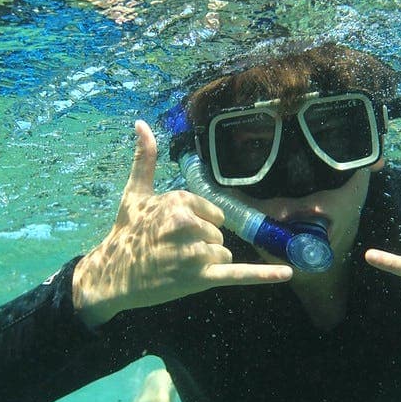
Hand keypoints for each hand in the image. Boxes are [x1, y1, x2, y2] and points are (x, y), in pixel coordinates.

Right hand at [73, 120, 292, 326]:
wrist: (112, 276)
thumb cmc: (126, 232)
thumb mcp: (135, 194)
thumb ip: (145, 159)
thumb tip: (141, 123)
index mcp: (179, 201)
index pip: (215, 214)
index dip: (197, 226)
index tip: (171, 233)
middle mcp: (188, 224)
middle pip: (220, 235)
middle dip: (201, 246)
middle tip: (171, 252)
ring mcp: (195, 253)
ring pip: (223, 255)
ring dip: (206, 265)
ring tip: (176, 266)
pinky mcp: (200, 279)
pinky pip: (238, 273)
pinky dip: (264, 275)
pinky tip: (288, 274)